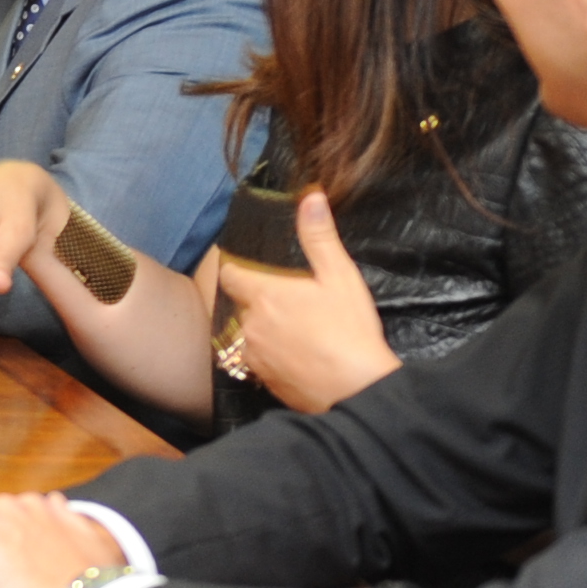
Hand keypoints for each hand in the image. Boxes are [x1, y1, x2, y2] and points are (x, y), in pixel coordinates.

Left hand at [219, 189, 405, 412]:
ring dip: (262, 329)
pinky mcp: (263, 381)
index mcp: (264, 295)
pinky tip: (295, 354)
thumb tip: (310, 198)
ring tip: (294, 328)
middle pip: (242, 305)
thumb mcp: (339, 276)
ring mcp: (254, 356)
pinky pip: (257, 361)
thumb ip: (319, 237)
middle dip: (258, 300)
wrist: (356, 389)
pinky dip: (270, 355)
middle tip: (287, 299)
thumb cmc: (349, 330)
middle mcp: (250, 325)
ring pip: (248, 335)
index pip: (230, 275)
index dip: (236, 268)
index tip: (248, 265)